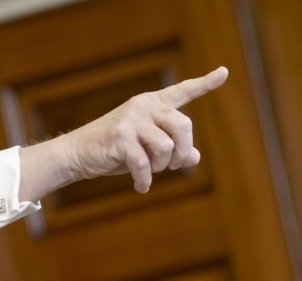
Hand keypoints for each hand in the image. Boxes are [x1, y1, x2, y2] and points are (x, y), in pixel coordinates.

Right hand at [19, 67, 228, 200]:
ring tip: (149, 172)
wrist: (77, 154)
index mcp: (152, 104)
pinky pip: (144, 163)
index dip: (205, 83)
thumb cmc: (113, 151)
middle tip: (173, 166)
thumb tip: (195, 157)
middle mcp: (144, 106)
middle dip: (182, 151)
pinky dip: (145, 179)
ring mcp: (132, 119)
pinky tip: (141, 187)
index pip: (183, 92)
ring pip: (166, 146)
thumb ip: (171, 150)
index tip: (224, 72)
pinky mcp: (120, 136)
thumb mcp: (145, 149)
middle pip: (184, 126)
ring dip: (161, 166)